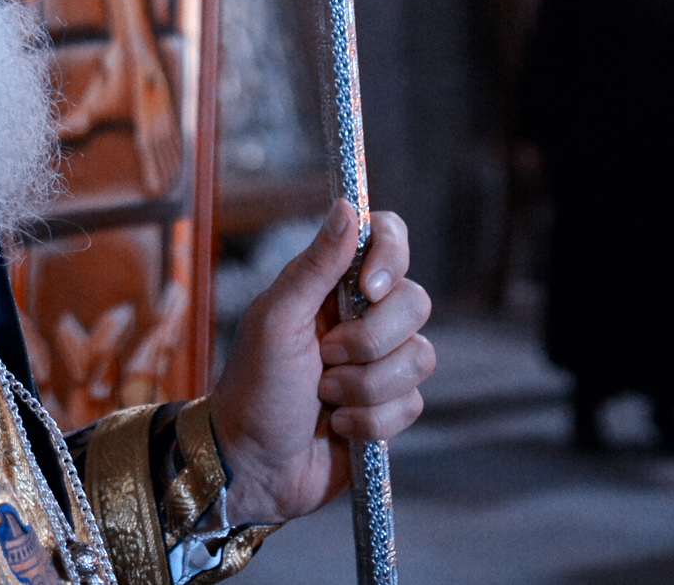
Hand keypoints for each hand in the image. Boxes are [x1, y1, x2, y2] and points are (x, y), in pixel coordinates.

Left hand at [208, 203, 432, 525]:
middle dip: (369, 342)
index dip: (391, 257)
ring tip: (325, 396)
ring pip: (419, 358)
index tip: (370, 287)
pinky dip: (371, 421)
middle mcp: (363, 315)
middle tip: (324, 358)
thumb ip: (315, 265)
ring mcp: (379, 362)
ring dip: (366, 387)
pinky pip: (413, 404)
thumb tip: (347, 206)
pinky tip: (338, 426)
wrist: (254, 465)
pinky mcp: (389, 407)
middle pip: (414, 302)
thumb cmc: (254, 386)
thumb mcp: (277, 319)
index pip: (388, 238)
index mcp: (333, 282)